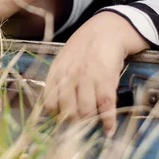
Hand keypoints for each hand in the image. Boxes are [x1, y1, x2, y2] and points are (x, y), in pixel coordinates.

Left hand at [43, 12, 148, 135]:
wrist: (108, 28)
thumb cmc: (86, 44)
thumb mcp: (65, 58)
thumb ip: (58, 78)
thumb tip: (54, 106)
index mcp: (57, 72)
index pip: (50, 102)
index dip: (56, 115)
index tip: (62, 120)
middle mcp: (70, 77)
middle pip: (68, 111)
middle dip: (74, 122)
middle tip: (80, 126)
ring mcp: (88, 79)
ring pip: (86, 112)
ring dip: (90, 122)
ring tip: (93, 124)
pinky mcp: (106, 80)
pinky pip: (105, 107)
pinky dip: (108, 122)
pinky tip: (109, 130)